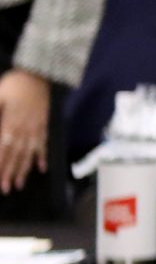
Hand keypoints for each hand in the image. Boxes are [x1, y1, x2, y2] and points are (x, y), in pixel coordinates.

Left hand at [0, 70, 48, 193]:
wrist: (39, 74)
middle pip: (15, 155)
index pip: (3, 149)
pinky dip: (42, 157)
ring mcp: (36, 128)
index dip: (0, 165)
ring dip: (23, 170)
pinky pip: (43, 144)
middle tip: (5, 189)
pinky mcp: (43, 125)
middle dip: (9, 173)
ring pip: (28, 153)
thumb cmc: (14, 84)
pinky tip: (41, 168)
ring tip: (19, 184)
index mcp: (10, 123)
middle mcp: (24, 129)